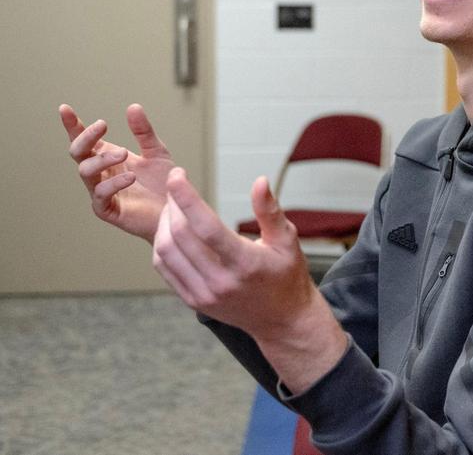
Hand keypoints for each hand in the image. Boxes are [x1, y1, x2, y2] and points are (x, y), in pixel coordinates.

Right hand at [60, 103, 174, 242]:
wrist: (176, 210)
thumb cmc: (163, 184)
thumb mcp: (156, 152)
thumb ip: (144, 132)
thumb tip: (133, 106)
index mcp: (107, 157)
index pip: (84, 140)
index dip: (72, 125)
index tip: (65, 109)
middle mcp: (100, 173)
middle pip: (78, 152)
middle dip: (85, 137)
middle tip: (103, 125)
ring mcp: (101, 192)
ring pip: (85, 172)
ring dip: (102, 159)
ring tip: (124, 152)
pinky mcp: (107, 210)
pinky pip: (100, 194)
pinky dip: (113, 183)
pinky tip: (130, 177)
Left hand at [154, 168, 345, 391]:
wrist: (282, 320)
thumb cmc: (287, 275)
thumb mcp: (287, 241)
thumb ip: (270, 211)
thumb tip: (260, 180)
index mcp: (245, 264)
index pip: (206, 226)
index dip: (186, 197)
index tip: (177, 175)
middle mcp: (220, 282)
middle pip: (180, 236)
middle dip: (173, 205)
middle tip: (176, 187)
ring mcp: (203, 294)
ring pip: (165, 252)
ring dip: (163, 224)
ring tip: (173, 207)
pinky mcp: (192, 301)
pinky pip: (165, 268)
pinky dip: (162, 244)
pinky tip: (172, 230)